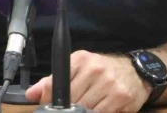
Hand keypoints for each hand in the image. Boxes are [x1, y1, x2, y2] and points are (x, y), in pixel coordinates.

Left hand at [25, 50, 150, 111]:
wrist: (135, 72)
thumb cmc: (103, 71)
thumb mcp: (78, 69)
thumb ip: (53, 82)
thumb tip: (31, 94)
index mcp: (80, 60)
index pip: (56, 83)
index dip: (49, 100)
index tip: (49, 107)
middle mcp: (94, 68)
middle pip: (70, 100)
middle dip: (66, 110)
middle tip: (68, 110)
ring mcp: (108, 82)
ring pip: (84, 109)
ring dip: (81, 112)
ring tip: (83, 109)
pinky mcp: (120, 96)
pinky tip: (96, 109)